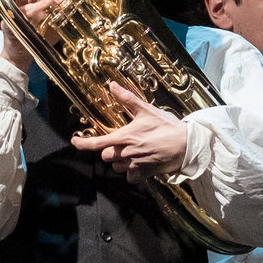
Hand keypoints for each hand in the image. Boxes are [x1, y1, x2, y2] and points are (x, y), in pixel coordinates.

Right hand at [0, 0, 63, 71]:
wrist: (22, 54)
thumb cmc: (39, 35)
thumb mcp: (56, 21)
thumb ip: (65, 11)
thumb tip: (83, 3)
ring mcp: (16, 8)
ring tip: (59, 0)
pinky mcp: (10, 21)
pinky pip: (21, 12)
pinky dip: (34, 9)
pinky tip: (44, 10)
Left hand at [70, 85, 186, 181]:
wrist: (188, 145)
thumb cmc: (168, 126)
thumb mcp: (147, 110)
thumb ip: (127, 98)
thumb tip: (112, 85)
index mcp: (124, 137)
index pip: (95, 144)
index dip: (82, 144)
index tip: (75, 141)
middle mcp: (126, 154)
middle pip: (105, 156)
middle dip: (109, 149)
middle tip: (121, 142)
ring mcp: (135, 165)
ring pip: (116, 167)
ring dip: (120, 161)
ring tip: (133, 151)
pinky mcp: (144, 174)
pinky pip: (130, 177)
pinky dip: (132, 172)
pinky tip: (140, 163)